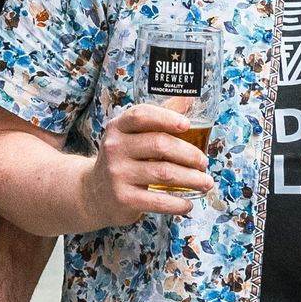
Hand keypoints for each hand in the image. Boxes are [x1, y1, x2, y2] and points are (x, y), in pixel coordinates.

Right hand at [77, 102, 213, 225]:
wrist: (94, 192)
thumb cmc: (123, 158)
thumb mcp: (132, 135)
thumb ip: (158, 117)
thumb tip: (188, 98)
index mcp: (118, 128)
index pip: (141, 115)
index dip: (167, 118)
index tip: (187, 125)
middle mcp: (114, 148)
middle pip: (159, 144)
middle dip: (189, 153)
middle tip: (204, 161)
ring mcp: (117, 174)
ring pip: (164, 173)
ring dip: (192, 179)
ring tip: (206, 182)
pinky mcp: (123, 199)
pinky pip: (158, 201)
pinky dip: (178, 203)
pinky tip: (188, 203)